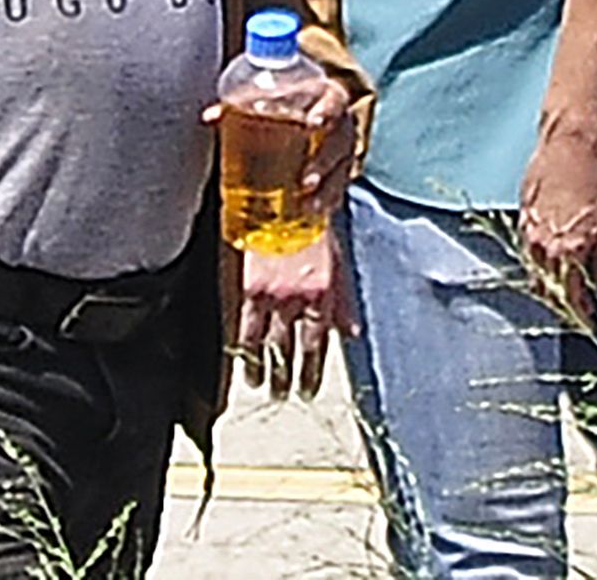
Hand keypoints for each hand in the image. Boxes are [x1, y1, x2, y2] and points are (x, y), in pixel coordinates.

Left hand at [202, 77, 357, 215]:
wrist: (307, 112)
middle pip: (340, 140)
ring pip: (341, 168)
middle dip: (324, 161)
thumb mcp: (267, 98)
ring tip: (306, 202)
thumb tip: (210, 117)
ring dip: (326, 187)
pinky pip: (339, 188)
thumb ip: (242, 105)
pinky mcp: (340, 171)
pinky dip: (327, 200)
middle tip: (305, 179)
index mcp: (326, 96)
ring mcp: (343, 148)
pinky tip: (312, 211)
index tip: (311, 125)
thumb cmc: (284, 102)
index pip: (333, 100)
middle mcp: (341, 122)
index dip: (326, 112)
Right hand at [237, 229, 356, 400]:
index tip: (309, 389)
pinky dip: (246, 349)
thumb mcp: (337, 262)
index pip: (319, 344)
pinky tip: (244, 362)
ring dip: (268, 370)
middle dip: (291, 377)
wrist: (281, 203)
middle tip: (287, 394)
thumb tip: (352, 333)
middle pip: (294, 350)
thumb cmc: (312, 227)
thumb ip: (344, 301)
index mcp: (324, 295)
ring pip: (270, 345)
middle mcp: (300, 301)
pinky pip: (246, 328)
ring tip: (265, 386)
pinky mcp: (249, 289)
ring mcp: (273, 297)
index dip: (313, 371)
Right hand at [517, 118, 596, 326]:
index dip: (582, 317)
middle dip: (563, 302)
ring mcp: (526, 229)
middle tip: (580, 308)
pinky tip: (555, 252)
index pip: (570, 301)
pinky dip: (541, 257)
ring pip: (535, 269)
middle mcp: (541, 246)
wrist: (573, 139)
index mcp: (566, 254)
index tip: (592, 325)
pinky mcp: (521, 212)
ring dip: (550, 281)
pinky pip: (528, 247)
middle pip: (547, 289)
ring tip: (569, 282)